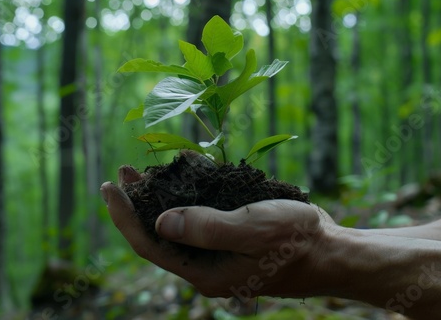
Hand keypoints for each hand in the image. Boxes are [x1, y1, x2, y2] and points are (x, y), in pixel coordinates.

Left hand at [100, 166, 336, 300]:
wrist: (331, 251)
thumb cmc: (296, 241)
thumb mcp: (251, 229)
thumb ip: (206, 228)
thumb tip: (162, 222)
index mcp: (205, 271)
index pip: (150, 245)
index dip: (125, 217)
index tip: (109, 188)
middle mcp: (206, 265)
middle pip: (159, 234)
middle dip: (138, 203)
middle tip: (124, 172)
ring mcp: (218, 252)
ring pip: (179, 224)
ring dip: (161, 196)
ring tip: (145, 170)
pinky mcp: (231, 239)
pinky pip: (202, 217)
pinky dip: (190, 194)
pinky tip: (187, 172)